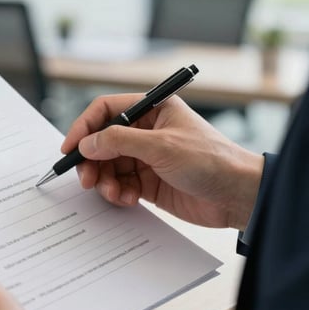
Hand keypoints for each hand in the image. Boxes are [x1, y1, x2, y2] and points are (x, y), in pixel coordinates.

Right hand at [63, 94, 263, 229]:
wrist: (238, 196)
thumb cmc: (211, 160)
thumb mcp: (162, 146)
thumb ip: (119, 141)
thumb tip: (87, 143)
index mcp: (152, 110)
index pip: (106, 110)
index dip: (84, 127)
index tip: (70, 148)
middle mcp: (147, 131)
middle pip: (103, 141)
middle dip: (92, 161)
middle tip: (86, 179)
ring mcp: (147, 157)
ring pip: (109, 166)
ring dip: (105, 181)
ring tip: (114, 193)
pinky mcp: (149, 182)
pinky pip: (121, 184)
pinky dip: (118, 193)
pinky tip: (128, 199)